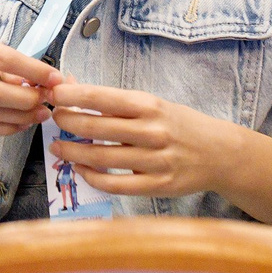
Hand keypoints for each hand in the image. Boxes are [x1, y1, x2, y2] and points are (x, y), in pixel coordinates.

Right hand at [0, 29, 59, 138]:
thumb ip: (13, 66)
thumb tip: (46, 84)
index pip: (4, 59)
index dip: (33, 71)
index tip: (56, 79)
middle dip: (25, 99)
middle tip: (46, 102)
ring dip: (20, 117)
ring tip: (40, 114)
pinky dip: (6, 127)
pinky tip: (22, 123)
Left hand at [46, 82, 246, 196]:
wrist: (219, 153)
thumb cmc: (178, 124)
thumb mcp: (152, 104)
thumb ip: (113, 101)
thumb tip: (71, 86)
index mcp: (149, 105)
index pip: (101, 97)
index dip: (71, 96)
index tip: (52, 94)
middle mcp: (151, 131)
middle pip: (95, 127)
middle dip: (66, 122)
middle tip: (52, 119)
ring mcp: (154, 161)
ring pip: (100, 158)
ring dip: (72, 152)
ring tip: (57, 147)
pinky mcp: (156, 186)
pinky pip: (113, 184)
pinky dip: (91, 177)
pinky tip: (81, 170)